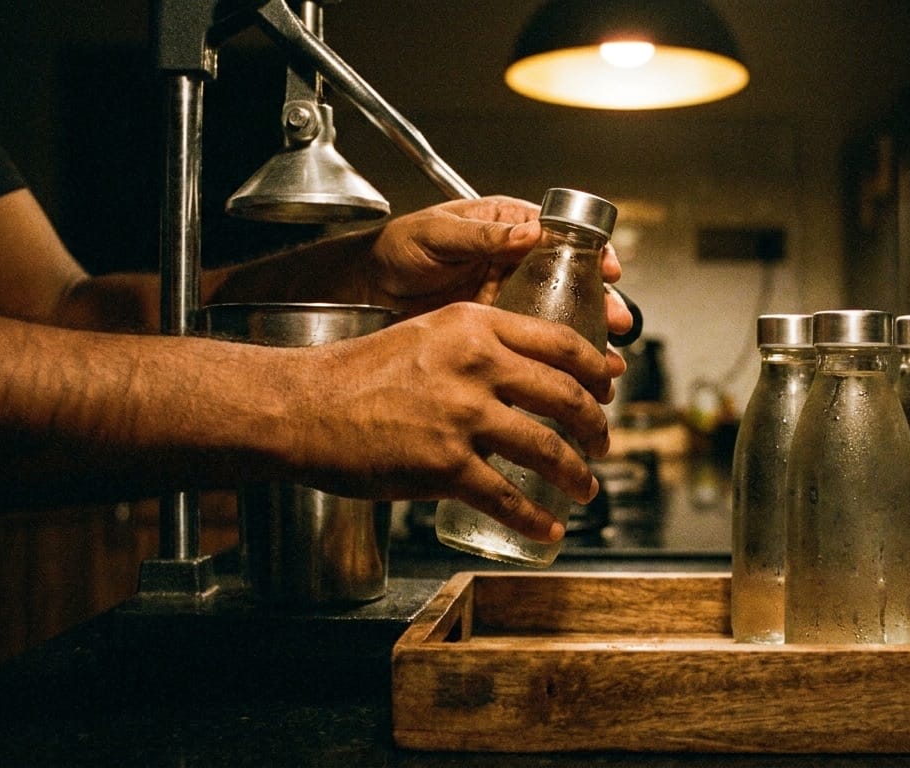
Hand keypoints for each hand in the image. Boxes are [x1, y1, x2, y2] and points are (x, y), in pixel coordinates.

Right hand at [284, 302, 623, 541]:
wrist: (303, 406)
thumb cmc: (358, 372)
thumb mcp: (428, 334)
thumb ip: (478, 345)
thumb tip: (526, 374)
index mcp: (475, 325)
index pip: (563, 344)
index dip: (596, 372)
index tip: (607, 389)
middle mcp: (477, 364)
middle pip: (566, 396)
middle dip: (596, 426)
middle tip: (602, 442)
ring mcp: (462, 416)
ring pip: (547, 448)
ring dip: (576, 473)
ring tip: (586, 486)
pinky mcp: (444, 465)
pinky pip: (508, 497)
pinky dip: (536, 518)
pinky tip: (549, 528)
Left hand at [367, 196, 632, 337]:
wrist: (366, 287)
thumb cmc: (399, 246)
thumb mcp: (439, 234)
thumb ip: (483, 235)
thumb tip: (529, 231)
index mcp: (508, 225)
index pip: (562, 235)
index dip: (591, 253)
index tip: (610, 270)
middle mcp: (517, 259)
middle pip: (571, 280)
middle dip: (599, 303)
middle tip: (618, 323)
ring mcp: (510, 296)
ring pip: (559, 315)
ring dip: (585, 337)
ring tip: (606, 362)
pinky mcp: (499, 329)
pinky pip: (534, 343)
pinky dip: (555, 361)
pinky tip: (574, 378)